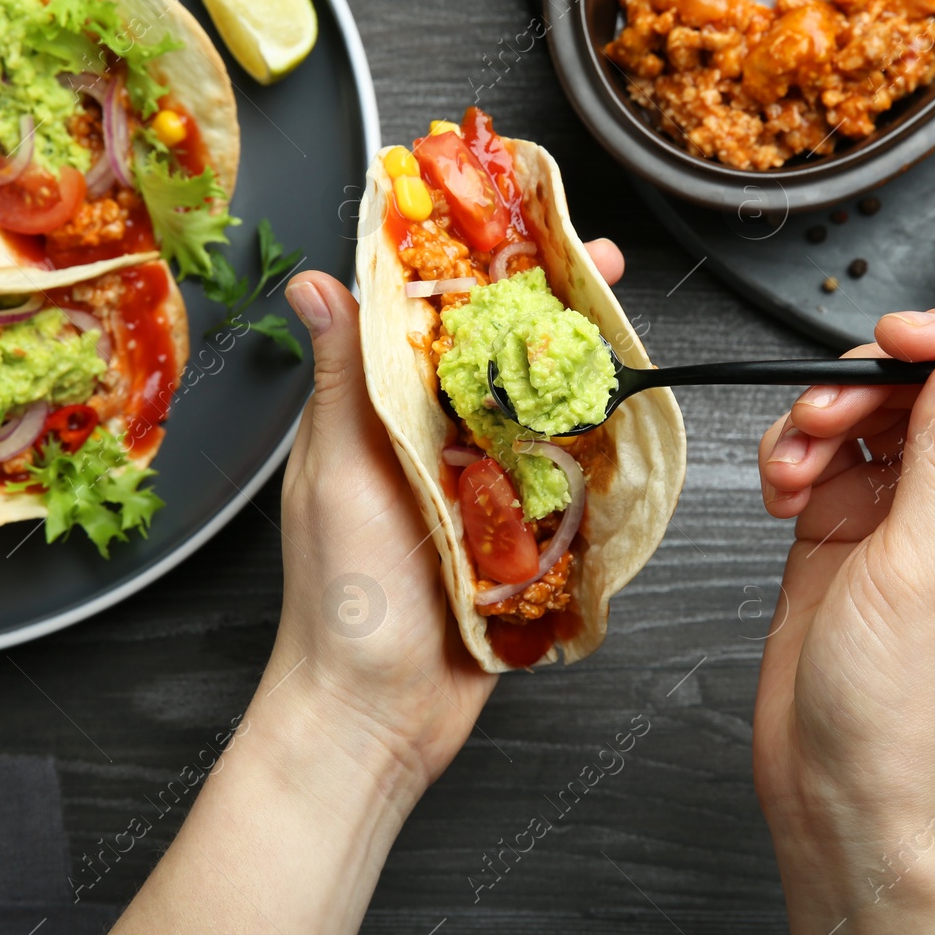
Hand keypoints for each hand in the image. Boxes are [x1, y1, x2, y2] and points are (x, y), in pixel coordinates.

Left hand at [265, 235, 625, 784]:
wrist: (375, 717)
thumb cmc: (341, 600)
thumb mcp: (337, 474)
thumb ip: (342, 382)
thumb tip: (311, 282)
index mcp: (374, 415)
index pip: (421, 319)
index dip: (465, 265)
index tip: (507, 217)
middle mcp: (424, 442)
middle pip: (490, 356)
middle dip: (543, 307)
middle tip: (598, 264)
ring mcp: (471, 489)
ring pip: (529, 411)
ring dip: (572, 370)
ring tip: (620, 330)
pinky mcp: (511, 537)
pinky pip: (555, 480)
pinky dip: (588, 449)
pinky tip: (624, 419)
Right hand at [751, 309, 934, 934]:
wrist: (836, 786)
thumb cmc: (901, 708)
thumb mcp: (923, 566)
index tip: (898, 339)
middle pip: (934, 380)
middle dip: (869, 382)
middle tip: (823, 416)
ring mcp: (908, 511)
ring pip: (872, 410)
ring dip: (819, 419)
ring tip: (792, 467)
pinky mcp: (848, 526)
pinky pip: (824, 452)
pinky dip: (793, 456)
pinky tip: (780, 493)